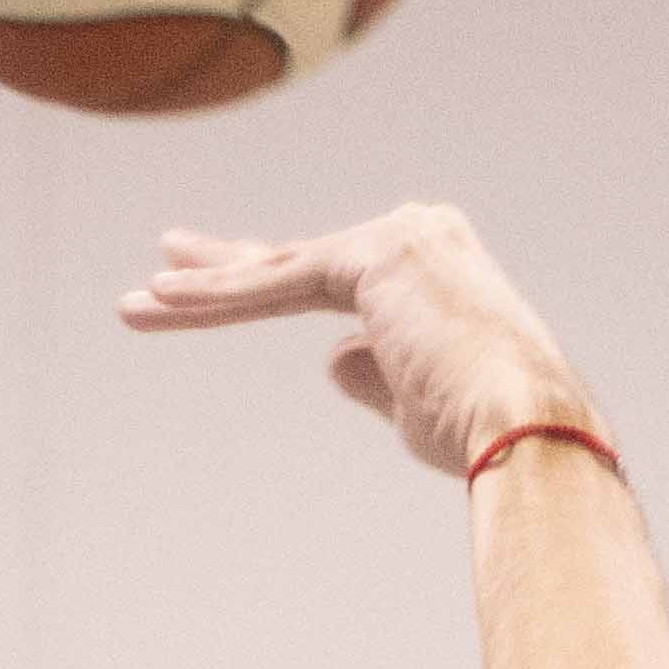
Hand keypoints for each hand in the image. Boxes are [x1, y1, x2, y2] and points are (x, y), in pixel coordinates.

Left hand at [121, 200, 597, 480]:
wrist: (530, 432)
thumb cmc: (488, 437)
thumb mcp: (416, 406)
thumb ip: (373, 375)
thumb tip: (330, 360)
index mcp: (437, 263)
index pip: (336, 274)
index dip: (273, 282)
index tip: (219, 282)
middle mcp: (420, 231)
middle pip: (300, 257)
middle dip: (226, 265)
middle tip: (165, 261)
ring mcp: (398, 234)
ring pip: (280, 271)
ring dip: (205, 294)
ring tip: (138, 305)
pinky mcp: (371, 257)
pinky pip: (278, 283)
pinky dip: (219, 300)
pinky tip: (162, 302)